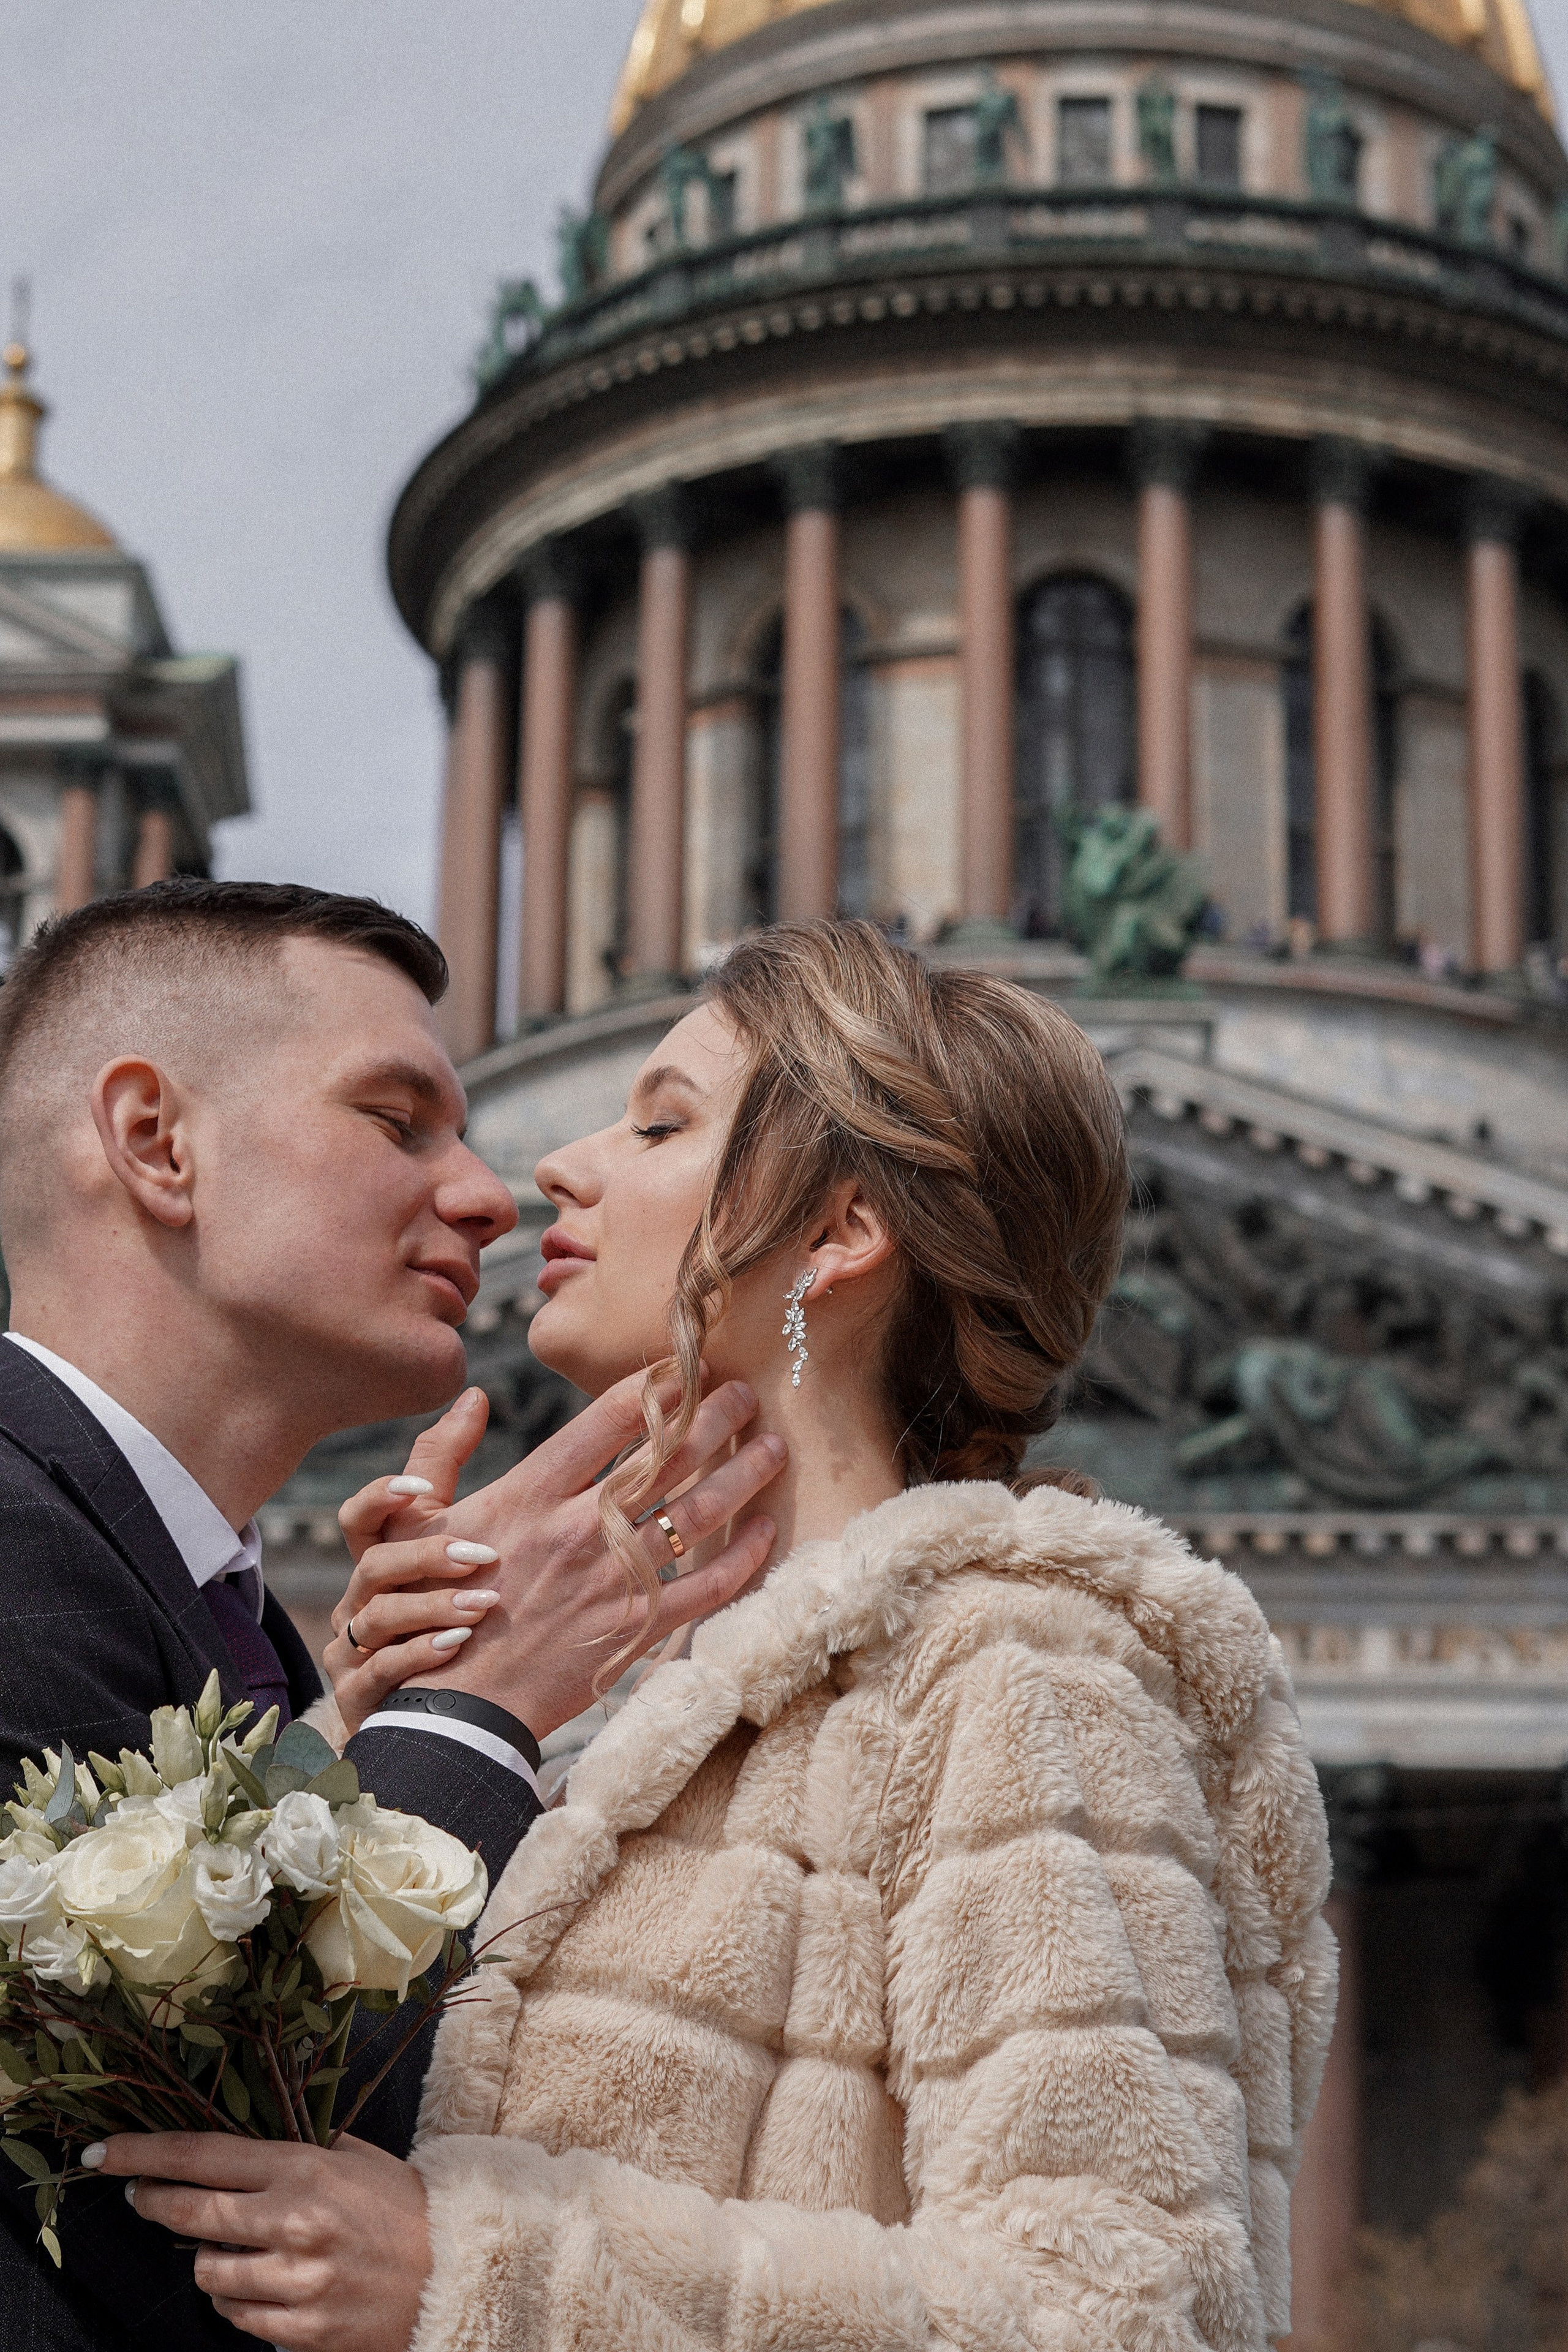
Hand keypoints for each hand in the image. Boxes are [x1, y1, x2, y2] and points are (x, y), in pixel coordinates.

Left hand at [92, 2132, 428, 2351]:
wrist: (455, 2276)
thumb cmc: (404, 2209)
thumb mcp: (355, 2158)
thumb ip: (299, 2148)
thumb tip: (239, 2143)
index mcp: (305, 2170)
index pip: (204, 2156)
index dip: (146, 2154)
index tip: (104, 2154)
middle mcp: (292, 2223)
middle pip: (189, 2214)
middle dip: (154, 2202)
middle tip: (142, 2197)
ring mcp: (294, 2281)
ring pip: (207, 2273)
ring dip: (211, 2258)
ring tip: (239, 2248)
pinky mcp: (298, 2329)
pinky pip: (236, 2316)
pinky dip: (239, 2300)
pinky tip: (266, 2285)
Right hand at [324, 1371, 783, 1738]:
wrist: (454, 1702)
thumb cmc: (432, 1604)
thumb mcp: (422, 1522)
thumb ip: (442, 1453)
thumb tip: (473, 1396)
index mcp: (531, 1494)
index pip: (607, 1421)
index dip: (655, 1387)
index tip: (688, 1366)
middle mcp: (577, 1529)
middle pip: (665, 1458)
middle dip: (715, 1417)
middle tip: (748, 1392)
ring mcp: (610, 1579)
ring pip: (695, 1515)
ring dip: (742, 1476)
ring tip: (773, 1447)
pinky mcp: (633, 1628)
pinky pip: (704, 1588)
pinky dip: (742, 1559)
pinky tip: (765, 1531)